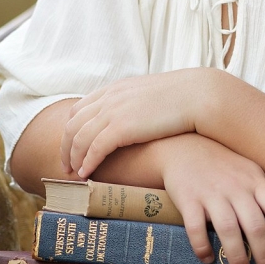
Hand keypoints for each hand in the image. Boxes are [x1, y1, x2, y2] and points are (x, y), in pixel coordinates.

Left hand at [59, 70, 217, 178]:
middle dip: (65, 147)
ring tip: (72, 174)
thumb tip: (136, 118)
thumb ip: (136, 103)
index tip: (70, 146)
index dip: (70, 130)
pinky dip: (86, 162)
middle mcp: (109, 98)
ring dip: (72, 158)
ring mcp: (113, 111)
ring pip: (79, 138)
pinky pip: (94, 148)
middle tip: (65, 165)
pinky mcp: (122, 127)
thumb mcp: (151, 95)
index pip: (80, 109)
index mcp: (115, 89)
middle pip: (73, 124)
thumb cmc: (184, 98)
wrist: (199, 96)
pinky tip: (85, 174)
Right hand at [157, 134, 264, 263]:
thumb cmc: (227, 167)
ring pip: (228, 229)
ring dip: (237, 257)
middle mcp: (237, 187)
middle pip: (256, 225)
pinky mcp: (188, 198)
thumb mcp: (257, 179)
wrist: (185, 146)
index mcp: (257, 182)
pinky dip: (202, 246)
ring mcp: (211, 192)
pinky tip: (207, 259)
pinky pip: (195, 226)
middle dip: (264, 256)